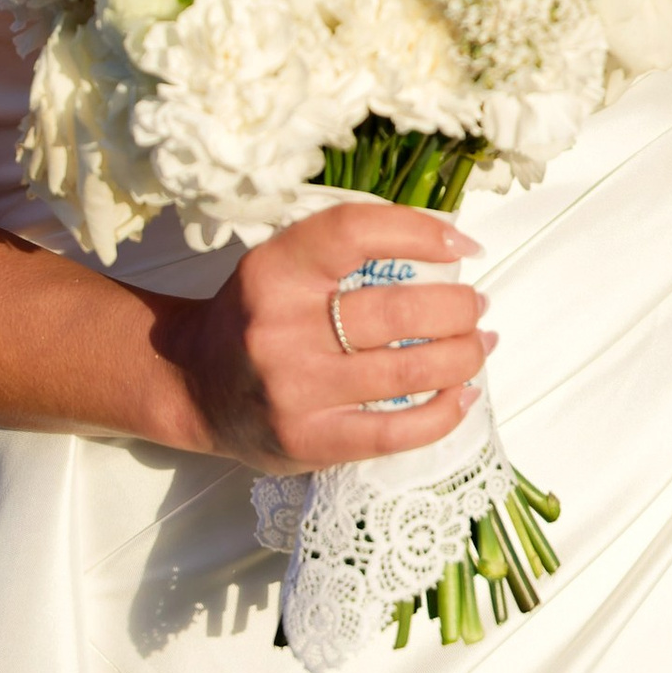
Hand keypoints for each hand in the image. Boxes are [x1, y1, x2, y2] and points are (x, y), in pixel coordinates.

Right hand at [141, 199, 492, 472]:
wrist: (192, 384)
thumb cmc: (255, 316)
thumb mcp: (281, 264)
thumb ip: (345, 251)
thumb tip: (445, 243)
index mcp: (274, 270)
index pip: (355, 232)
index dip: (419, 231)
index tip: (464, 245)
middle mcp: (280, 327)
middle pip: (396, 311)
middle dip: (456, 307)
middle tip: (476, 305)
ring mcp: (294, 390)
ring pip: (405, 371)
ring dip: (461, 356)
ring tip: (479, 344)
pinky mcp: (307, 441)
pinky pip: (393, 431)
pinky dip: (442, 414)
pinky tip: (462, 395)